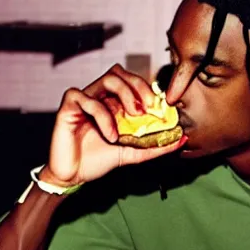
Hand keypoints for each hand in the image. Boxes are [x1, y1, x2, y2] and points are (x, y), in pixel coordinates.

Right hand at [40, 64, 184, 186]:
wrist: (74, 176)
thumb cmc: (99, 160)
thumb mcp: (134, 153)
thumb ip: (156, 146)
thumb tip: (181, 138)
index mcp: (114, 104)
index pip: (132, 83)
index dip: (148, 90)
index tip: (160, 108)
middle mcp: (100, 97)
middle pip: (120, 73)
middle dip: (139, 86)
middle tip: (149, 107)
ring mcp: (84, 100)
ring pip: (107, 79)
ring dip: (125, 95)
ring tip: (133, 117)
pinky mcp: (68, 107)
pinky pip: (85, 98)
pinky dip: (102, 115)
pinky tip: (110, 135)